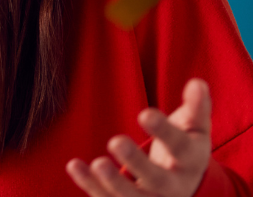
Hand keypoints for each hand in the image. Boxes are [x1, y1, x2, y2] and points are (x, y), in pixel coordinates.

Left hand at [66, 78, 211, 196]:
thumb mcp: (195, 128)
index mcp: (191, 161)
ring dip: (113, 183)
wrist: (184, 184)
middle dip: (137, 163)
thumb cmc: (185, 147)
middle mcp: (173, 186)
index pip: (180, 147)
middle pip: (157, 179)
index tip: (145, 114)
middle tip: (116, 142)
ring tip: (97, 163)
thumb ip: (196, 107)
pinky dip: (90, 185)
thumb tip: (197, 83)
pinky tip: (74, 165)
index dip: (163, 132)